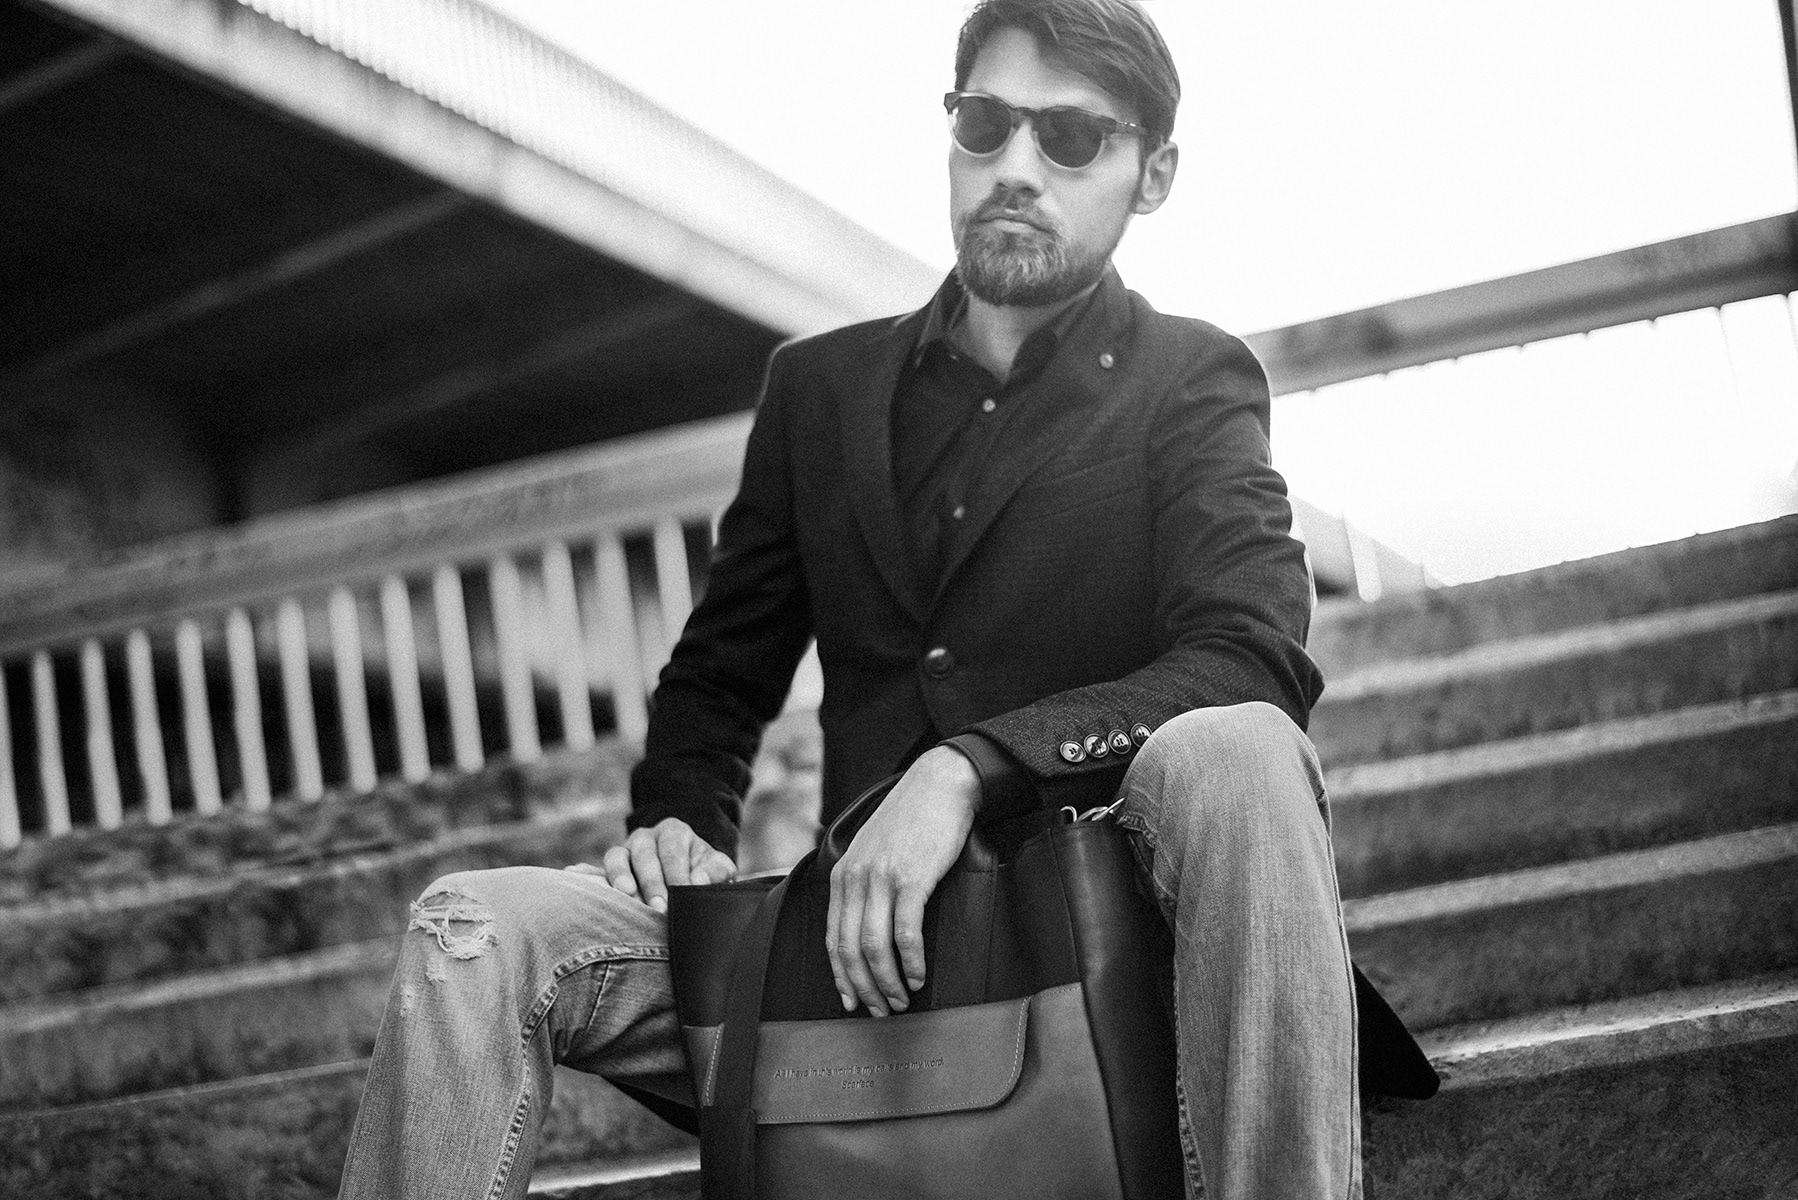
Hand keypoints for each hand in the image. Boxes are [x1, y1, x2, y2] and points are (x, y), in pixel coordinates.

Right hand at [567, 818, 735, 912]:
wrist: (690, 873)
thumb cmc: (706, 874)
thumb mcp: (720, 869)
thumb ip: (716, 872)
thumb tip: (698, 881)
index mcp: (674, 832)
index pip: (672, 851)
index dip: (677, 873)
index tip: (682, 894)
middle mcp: (646, 837)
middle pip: (643, 854)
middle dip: (651, 882)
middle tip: (658, 908)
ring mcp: (625, 851)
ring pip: (617, 856)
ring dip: (619, 876)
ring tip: (626, 896)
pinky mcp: (611, 870)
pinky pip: (595, 869)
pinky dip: (585, 873)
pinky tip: (573, 875)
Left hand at [826, 747, 979, 1016]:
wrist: (939, 784)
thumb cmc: (912, 820)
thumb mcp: (874, 850)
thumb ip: (864, 883)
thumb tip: (868, 928)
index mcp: (843, 875)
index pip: (833, 938)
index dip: (841, 976)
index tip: (852, 1001)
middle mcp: (855, 879)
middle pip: (851, 950)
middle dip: (865, 988)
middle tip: (881, 1011)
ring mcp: (882, 878)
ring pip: (875, 947)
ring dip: (887, 981)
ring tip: (900, 1000)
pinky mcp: (912, 878)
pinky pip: (905, 932)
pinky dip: (911, 961)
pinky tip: (919, 975)